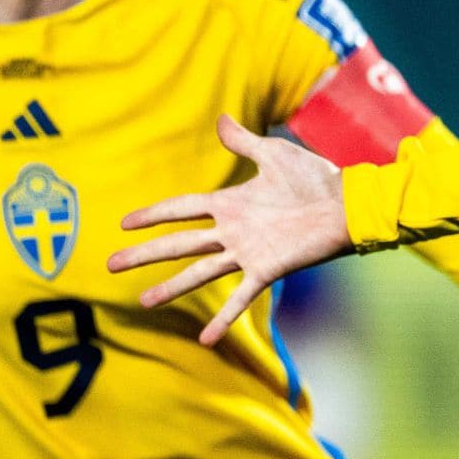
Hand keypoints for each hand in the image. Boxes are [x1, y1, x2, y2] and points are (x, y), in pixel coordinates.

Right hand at [106, 115, 350, 344]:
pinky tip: (206, 339)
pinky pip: (240, 298)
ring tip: (143, 301)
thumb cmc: (316, 178)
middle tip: (111, 264)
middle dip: (144, 253)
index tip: (124, 223)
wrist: (347, 204)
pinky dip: (223, 318)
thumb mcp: (276, 155)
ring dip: (171, 286)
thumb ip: (245, 143)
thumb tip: (222, 119)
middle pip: (178, 243)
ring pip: (199, 272)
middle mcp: (232, 231)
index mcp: (230, 204)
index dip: (153, 214)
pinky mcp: (267, 270)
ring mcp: (247, 253)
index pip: (181, 209)